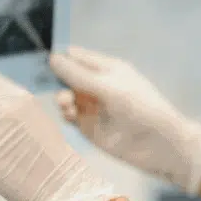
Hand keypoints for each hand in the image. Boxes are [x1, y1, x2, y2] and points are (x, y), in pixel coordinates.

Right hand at [48, 47, 200, 195]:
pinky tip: (70, 114)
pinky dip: (65, 113)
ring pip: (65, 96)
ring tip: (66, 102)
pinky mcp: (89, 127)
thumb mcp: (109, 87)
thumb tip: (52, 58)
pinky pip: (69, 116)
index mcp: (107, 69)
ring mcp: (93, 106)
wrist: (160, 145)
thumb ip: (79, 75)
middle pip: (66, 76)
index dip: (59, 56)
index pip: (76, 56)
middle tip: (44, 82)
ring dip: (61, 97)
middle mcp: (97, 85)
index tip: (41, 60)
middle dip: (54, 78)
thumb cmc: (141, 108)